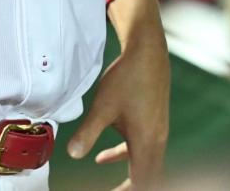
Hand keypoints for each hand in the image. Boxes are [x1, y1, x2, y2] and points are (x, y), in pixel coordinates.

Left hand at [67, 0, 169, 189]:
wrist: (148, 52)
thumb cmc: (127, 78)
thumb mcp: (103, 106)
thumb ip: (88, 132)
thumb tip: (72, 154)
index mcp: (146, 143)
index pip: (141, 183)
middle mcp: (156, 141)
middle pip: (147, 178)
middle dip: (129, 188)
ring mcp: (157, 132)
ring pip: (145, 165)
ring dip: (127, 176)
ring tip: (106, 185)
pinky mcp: (153, 122)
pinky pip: (141, 150)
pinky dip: (122, 157)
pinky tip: (101, 158)